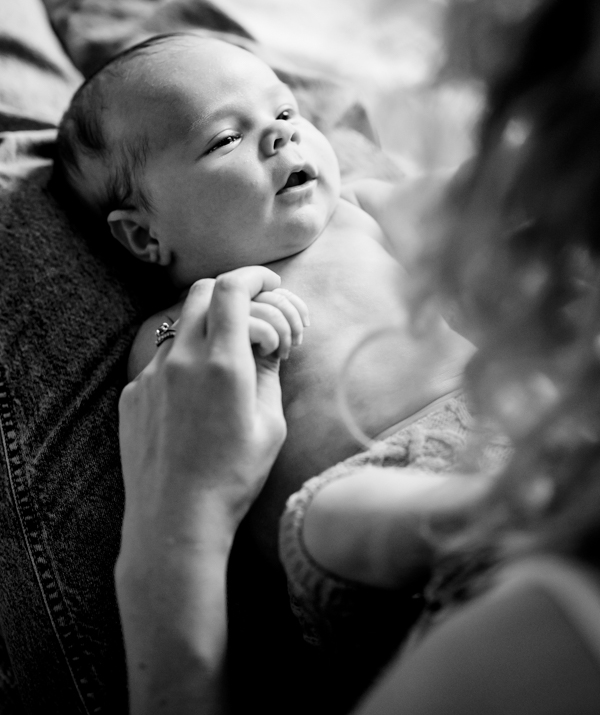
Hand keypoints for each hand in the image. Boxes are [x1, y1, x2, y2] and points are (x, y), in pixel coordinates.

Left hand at [117, 266, 298, 713]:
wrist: (175, 521)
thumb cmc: (233, 478)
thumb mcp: (270, 424)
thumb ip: (269, 373)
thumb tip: (268, 342)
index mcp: (223, 363)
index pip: (232, 289)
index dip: (254, 276)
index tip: (270, 281)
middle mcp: (182, 360)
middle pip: (201, 293)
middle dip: (229, 291)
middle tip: (251, 308)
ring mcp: (151, 376)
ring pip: (179, 328)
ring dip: (204, 329)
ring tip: (223, 360)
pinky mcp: (132, 396)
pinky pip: (160, 362)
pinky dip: (182, 363)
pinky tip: (194, 398)